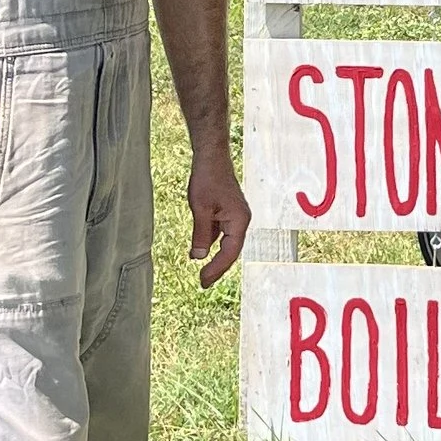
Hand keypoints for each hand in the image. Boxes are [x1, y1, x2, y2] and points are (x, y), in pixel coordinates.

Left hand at [187, 144, 250, 288]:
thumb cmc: (207, 179)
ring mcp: (236, 217)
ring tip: (203, 274)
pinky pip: (222, 234)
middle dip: (217, 268)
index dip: (216, 269)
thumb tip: (199, 257)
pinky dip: (212, 244)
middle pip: (231, 251)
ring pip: (227, 243)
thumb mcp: (200, 209)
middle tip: (203, 283)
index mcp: (239, 221)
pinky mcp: (228, 213)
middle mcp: (242, 220)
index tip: (203, 281)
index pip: (229, 252)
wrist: (212, 157)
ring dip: (215, 258)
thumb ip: (201, 234)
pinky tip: (200, 251)